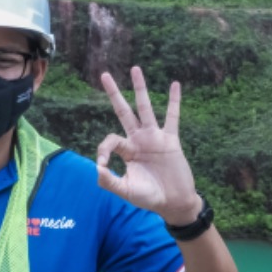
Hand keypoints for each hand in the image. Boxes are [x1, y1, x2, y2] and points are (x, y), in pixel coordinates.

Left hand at [96, 67, 200, 224]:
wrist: (174, 202)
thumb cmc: (149, 197)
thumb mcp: (125, 191)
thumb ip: (109, 181)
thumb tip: (97, 168)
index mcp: (127, 151)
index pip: (110, 140)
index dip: (103, 149)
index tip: (103, 165)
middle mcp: (139, 140)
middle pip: (124, 111)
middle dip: (114, 94)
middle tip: (104, 75)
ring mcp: (155, 138)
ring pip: (145, 108)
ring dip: (140, 88)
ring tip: (135, 69)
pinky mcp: (171, 140)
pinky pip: (172, 117)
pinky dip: (174, 101)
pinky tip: (175, 85)